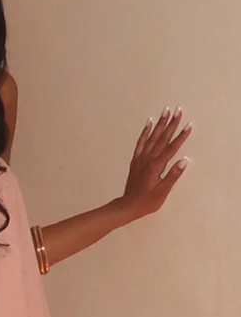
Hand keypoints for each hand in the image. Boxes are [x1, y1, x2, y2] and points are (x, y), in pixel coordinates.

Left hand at [120, 106, 191, 220]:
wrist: (128, 206)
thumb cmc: (147, 201)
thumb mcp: (162, 191)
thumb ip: (173, 175)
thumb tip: (184, 160)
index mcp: (156, 166)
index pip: (171, 148)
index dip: (181, 136)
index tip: (189, 124)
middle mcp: (147, 159)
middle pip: (162, 138)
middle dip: (171, 123)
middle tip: (178, 110)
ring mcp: (140, 158)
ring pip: (152, 137)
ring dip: (160, 123)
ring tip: (166, 111)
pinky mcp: (136, 160)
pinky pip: (141, 142)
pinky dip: (145, 132)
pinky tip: (149, 123)